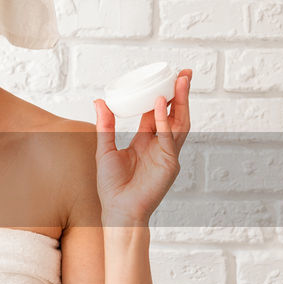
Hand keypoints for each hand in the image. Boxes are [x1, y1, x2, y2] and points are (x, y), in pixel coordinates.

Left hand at [93, 69, 191, 226]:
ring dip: (181, 101)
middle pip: (175, 114)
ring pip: (179, 123)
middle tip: (183, 72)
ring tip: (180, 81)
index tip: (164, 76)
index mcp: (146, 141)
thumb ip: (105, 126)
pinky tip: (160, 104)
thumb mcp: (104, 149)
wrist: (118, 211)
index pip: (158, 112)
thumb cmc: (112, 186)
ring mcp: (167, 154)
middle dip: (180, 93)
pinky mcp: (169, 164)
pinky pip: (168, 138)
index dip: (162, 94)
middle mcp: (160, 146)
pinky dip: (164, 120)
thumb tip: (99, 101)